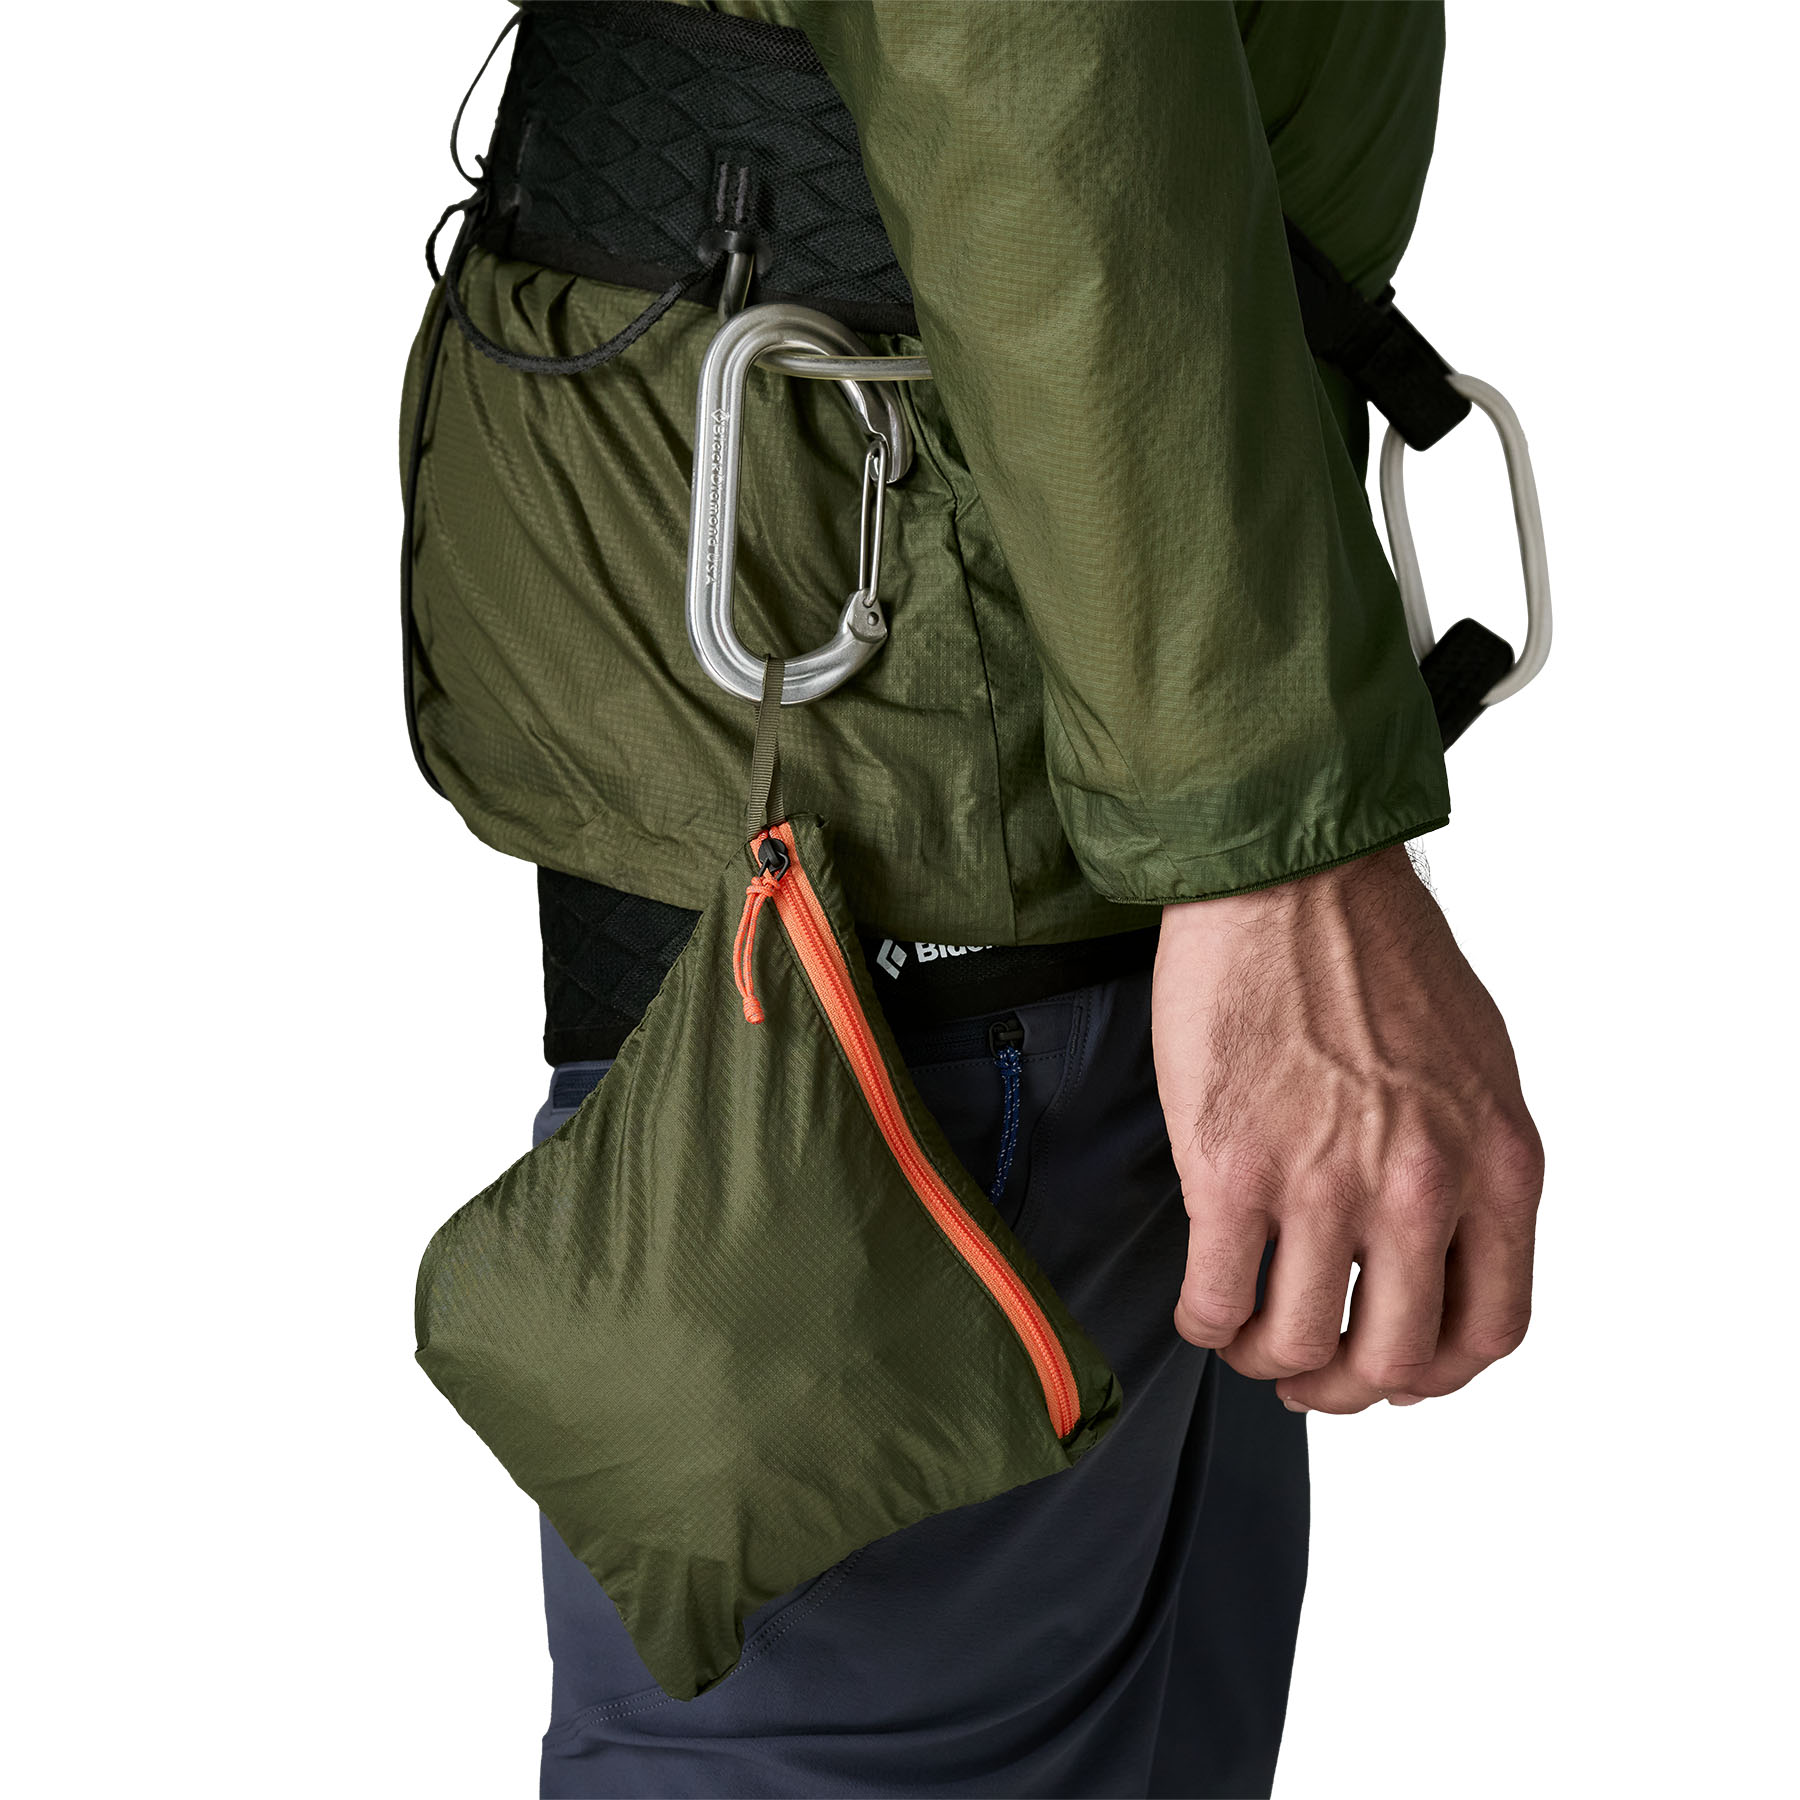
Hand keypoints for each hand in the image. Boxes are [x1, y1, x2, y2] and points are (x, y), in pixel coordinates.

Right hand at [1151, 846, 1543, 1412]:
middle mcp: (1422, 1186)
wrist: (1290, 877)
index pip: (1491, 1329)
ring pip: (1300, 1344)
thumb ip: (1470, 1163)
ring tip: (1246, 1336)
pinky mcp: (1230, 1168)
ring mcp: (1324, 1182)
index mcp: (1498, 1162)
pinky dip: (1205, 1324)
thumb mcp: (1477, 1066)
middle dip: (1345, 1387)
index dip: (1437, 1374)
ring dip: (1268, 1359)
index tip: (1397, 1369)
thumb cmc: (1377, 950)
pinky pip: (1217, 1299)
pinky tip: (1200, 1306)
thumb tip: (1438, 1243)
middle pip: (1394, 1358)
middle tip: (1307, 1374)